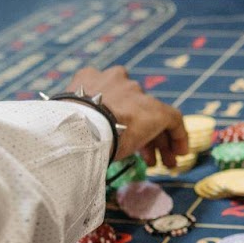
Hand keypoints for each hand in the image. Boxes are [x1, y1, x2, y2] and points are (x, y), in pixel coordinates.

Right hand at [68, 67, 186, 164]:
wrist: (79, 126)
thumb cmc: (63, 128)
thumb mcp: (65, 121)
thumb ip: (74, 125)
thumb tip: (68, 149)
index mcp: (89, 79)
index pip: (109, 98)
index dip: (116, 118)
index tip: (119, 137)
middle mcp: (115, 80)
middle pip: (133, 107)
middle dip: (139, 131)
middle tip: (146, 157)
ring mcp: (135, 93)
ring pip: (151, 115)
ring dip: (158, 140)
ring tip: (164, 163)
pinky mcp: (154, 109)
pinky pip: (171, 119)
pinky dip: (178, 135)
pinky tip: (179, 152)